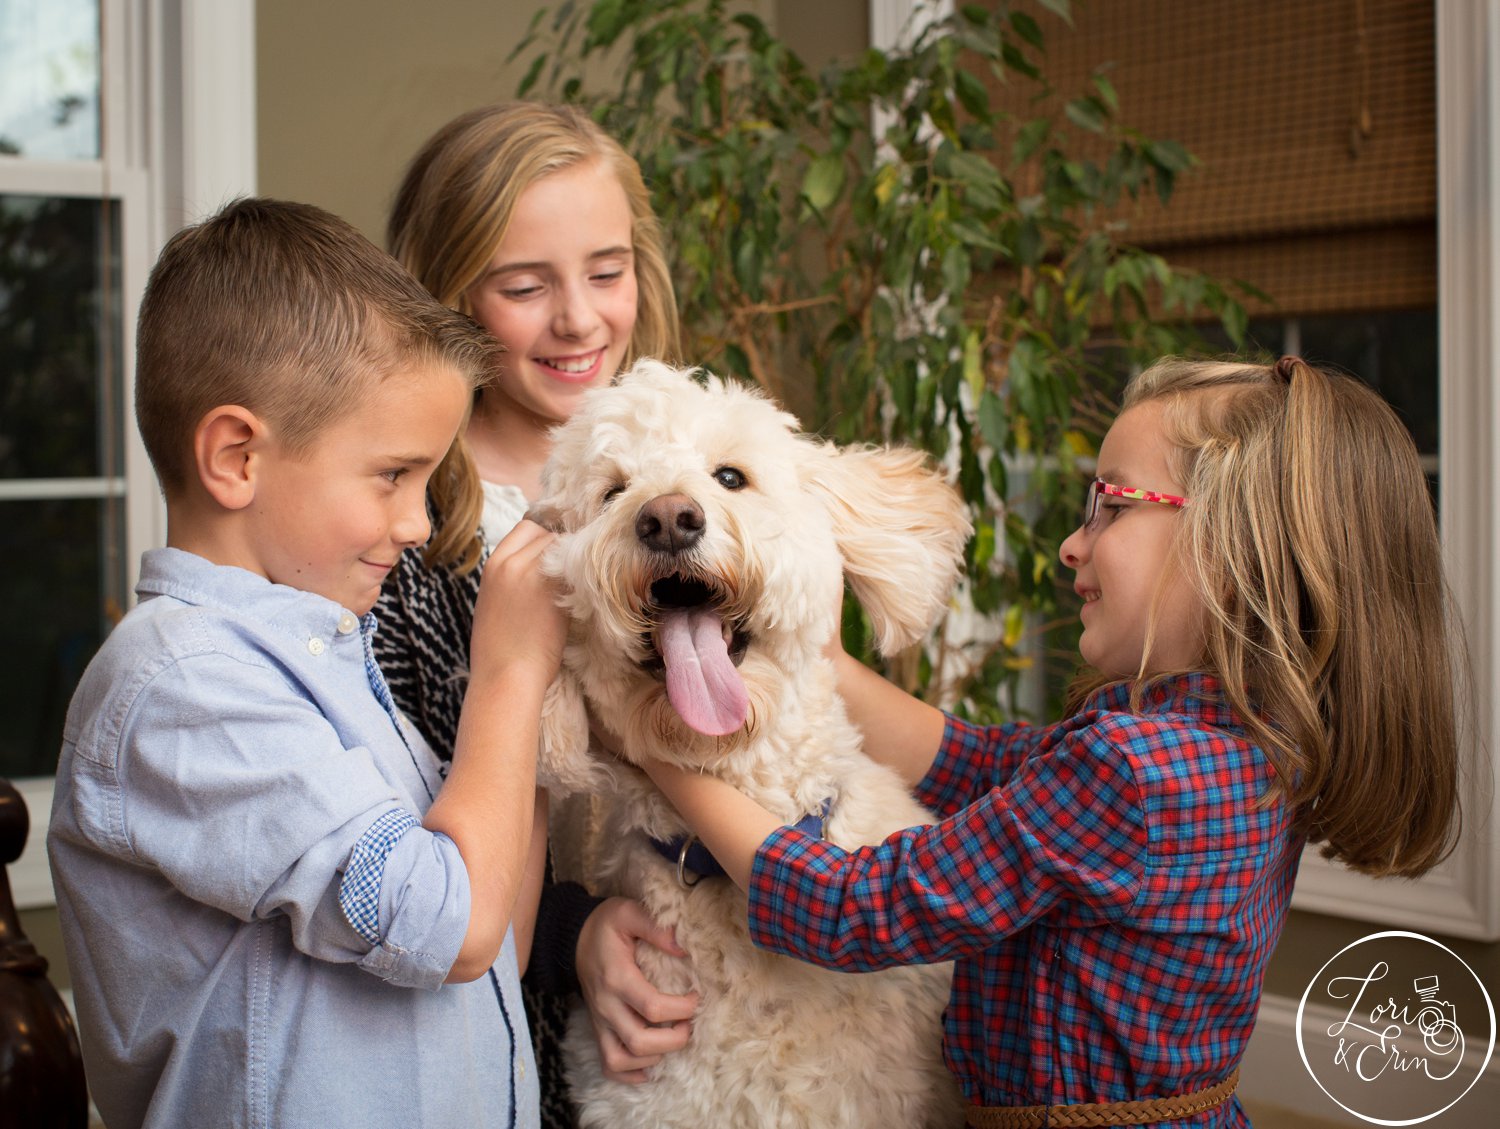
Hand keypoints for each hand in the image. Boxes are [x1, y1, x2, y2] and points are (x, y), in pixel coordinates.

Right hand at [469, 519, 566, 689]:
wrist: (506, 676)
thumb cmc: (499, 650)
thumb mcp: (493, 601)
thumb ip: (511, 577)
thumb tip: (537, 566)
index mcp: (493, 565)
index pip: (525, 529)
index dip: (542, 539)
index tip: (552, 556)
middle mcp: (512, 563)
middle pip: (546, 533)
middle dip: (559, 548)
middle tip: (567, 572)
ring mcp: (534, 574)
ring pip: (564, 548)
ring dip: (571, 561)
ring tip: (573, 585)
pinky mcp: (556, 590)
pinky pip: (576, 569)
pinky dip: (581, 577)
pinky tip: (582, 594)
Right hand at [577, 897, 698, 1082]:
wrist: (574, 938)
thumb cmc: (606, 925)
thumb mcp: (628, 912)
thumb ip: (655, 927)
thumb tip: (682, 947)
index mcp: (618, 978)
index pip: (653, 1007)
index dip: (682, 1009)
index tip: (697, 998)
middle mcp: (607, 1006)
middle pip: (639, 1042)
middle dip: (673, 1040)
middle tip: (689, 1025)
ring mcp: (600, 1021)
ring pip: (621, 1060)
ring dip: (652, 1059)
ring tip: (671, 1040)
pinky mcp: (598, 1029)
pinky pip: (608, 1065)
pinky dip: (630, 1073)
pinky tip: (651, 1064)